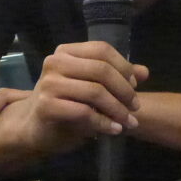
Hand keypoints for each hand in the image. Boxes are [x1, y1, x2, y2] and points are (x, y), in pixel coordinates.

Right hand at [22, 41, 147, 145]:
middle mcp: (55, 62)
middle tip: (135, 107)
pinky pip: (84, 112)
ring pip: (95, 91)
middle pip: (101, 70)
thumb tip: (145, 72)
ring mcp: (49, 83)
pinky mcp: (46, 105)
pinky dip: (104, 123)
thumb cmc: (67, 104)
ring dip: (117, 109)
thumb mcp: (93, 87)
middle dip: (124, 90)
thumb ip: (117, 77)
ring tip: (129, 122)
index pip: (102, 50)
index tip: (135, 85)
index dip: (123, 66)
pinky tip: (115, 130)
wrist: (35, 127)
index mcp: (66, 52)